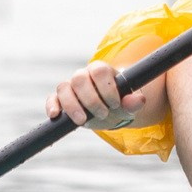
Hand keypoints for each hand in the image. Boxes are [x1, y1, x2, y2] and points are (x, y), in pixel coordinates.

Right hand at [46, 61, 161, 131]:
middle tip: (103, 114)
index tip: (115, 104)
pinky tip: (56, 115)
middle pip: (79, 78)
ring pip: (64, 87)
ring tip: (83, 120)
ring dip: (72, 105)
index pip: (99, 70)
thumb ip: (134, 102)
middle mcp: (83, 75)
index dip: (107, 88)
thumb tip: (139, 100)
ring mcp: (71, 87)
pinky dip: (52, 105)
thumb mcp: (129, 104)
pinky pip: (52, 98)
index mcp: (101, 71)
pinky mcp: (61, 99)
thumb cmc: (119, 104)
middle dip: (91, 99)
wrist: (109, 112)